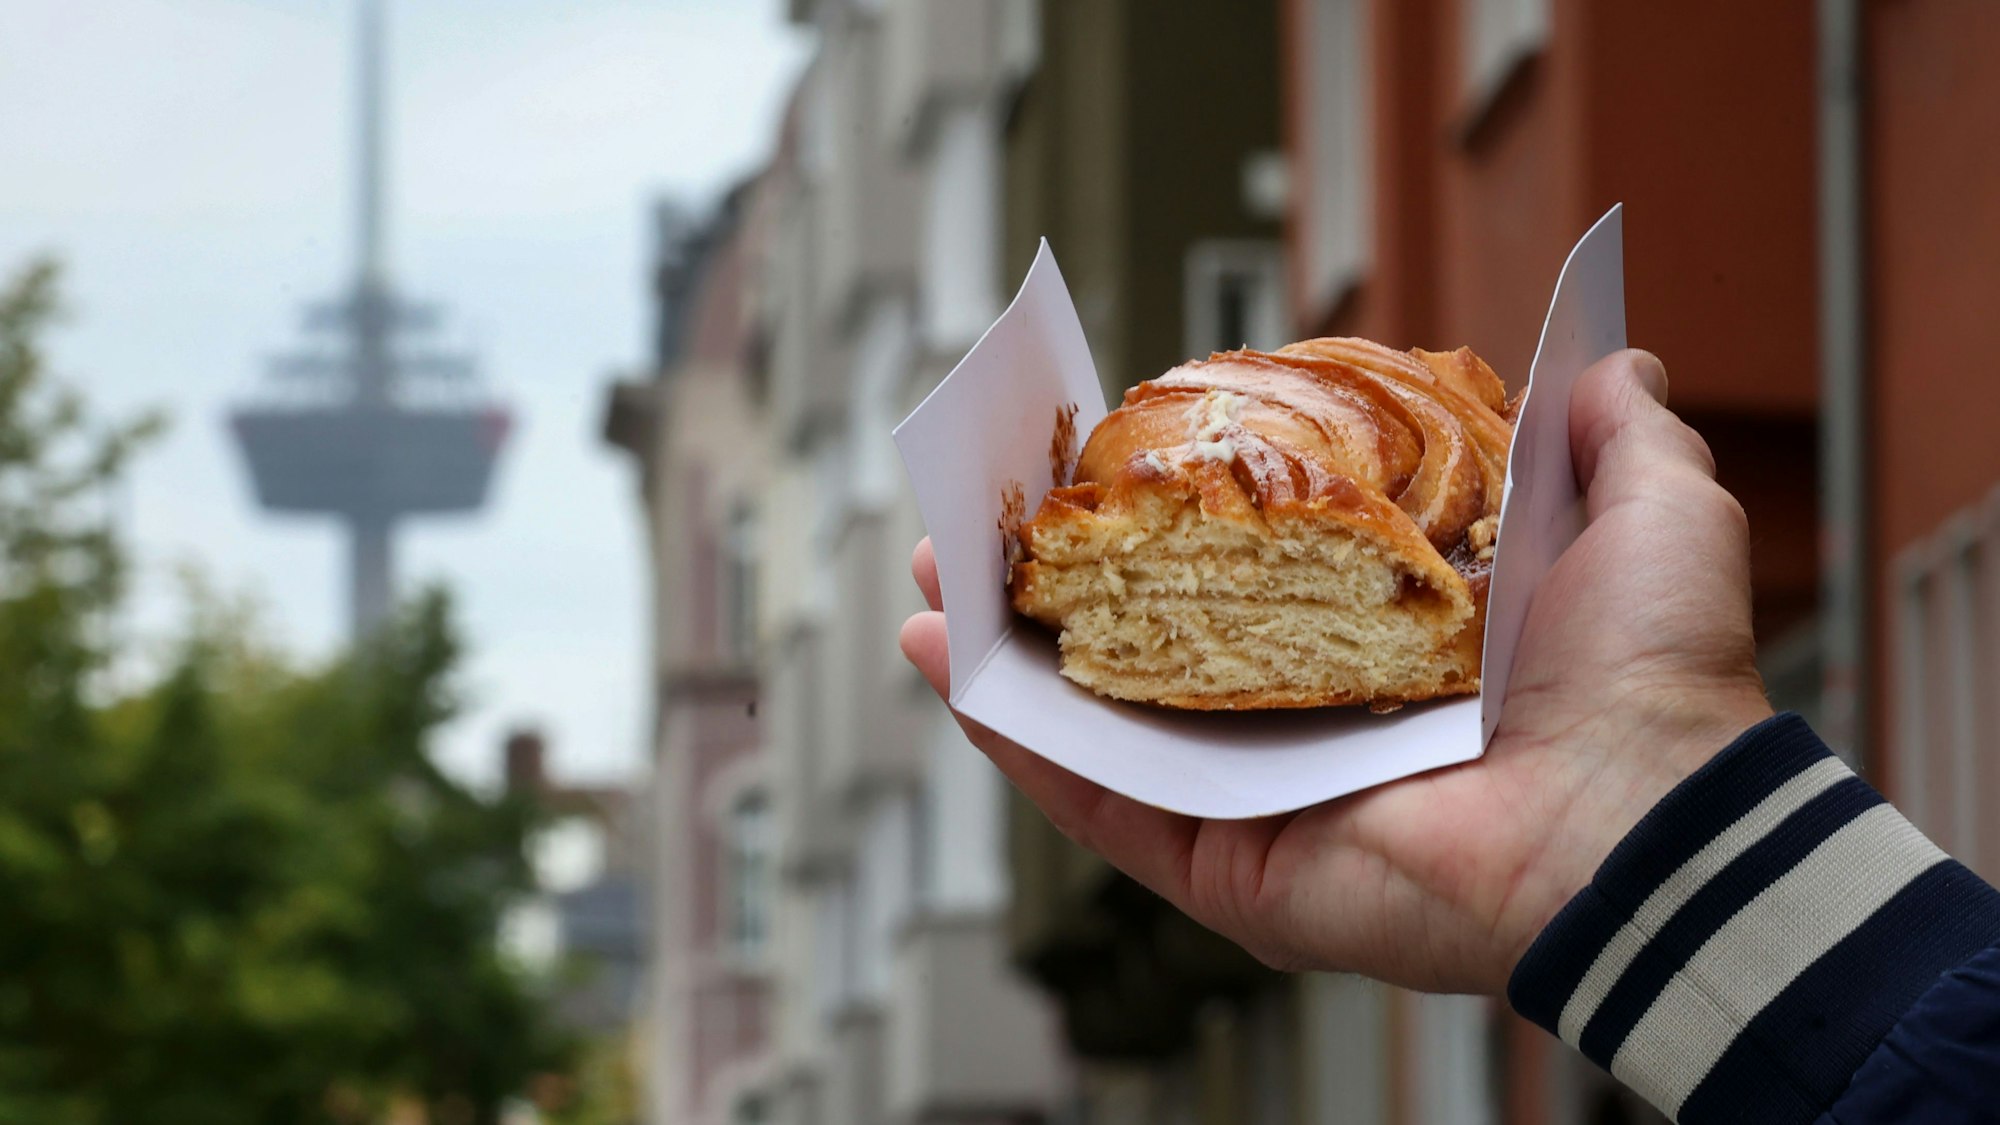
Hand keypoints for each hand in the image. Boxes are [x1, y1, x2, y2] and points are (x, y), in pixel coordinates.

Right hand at [898, 350, 1773, 994]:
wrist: (1646, 817)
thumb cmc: (1652, 677)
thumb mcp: (1647, 512)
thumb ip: (1611, 434)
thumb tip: (1614, 362)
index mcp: (1389, 652)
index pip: (1252, 581)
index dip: (1170, 523)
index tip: (1103, 460)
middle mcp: (1314, 728)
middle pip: (1152, 652)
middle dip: (1057, 588)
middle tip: (983, 522)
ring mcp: (1262, 801)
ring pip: (1102, 727)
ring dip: (1005, 657)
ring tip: (929, 583)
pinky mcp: (1229, 865)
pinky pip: (1104, 805)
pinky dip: (1020, 746)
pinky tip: (954, 672)